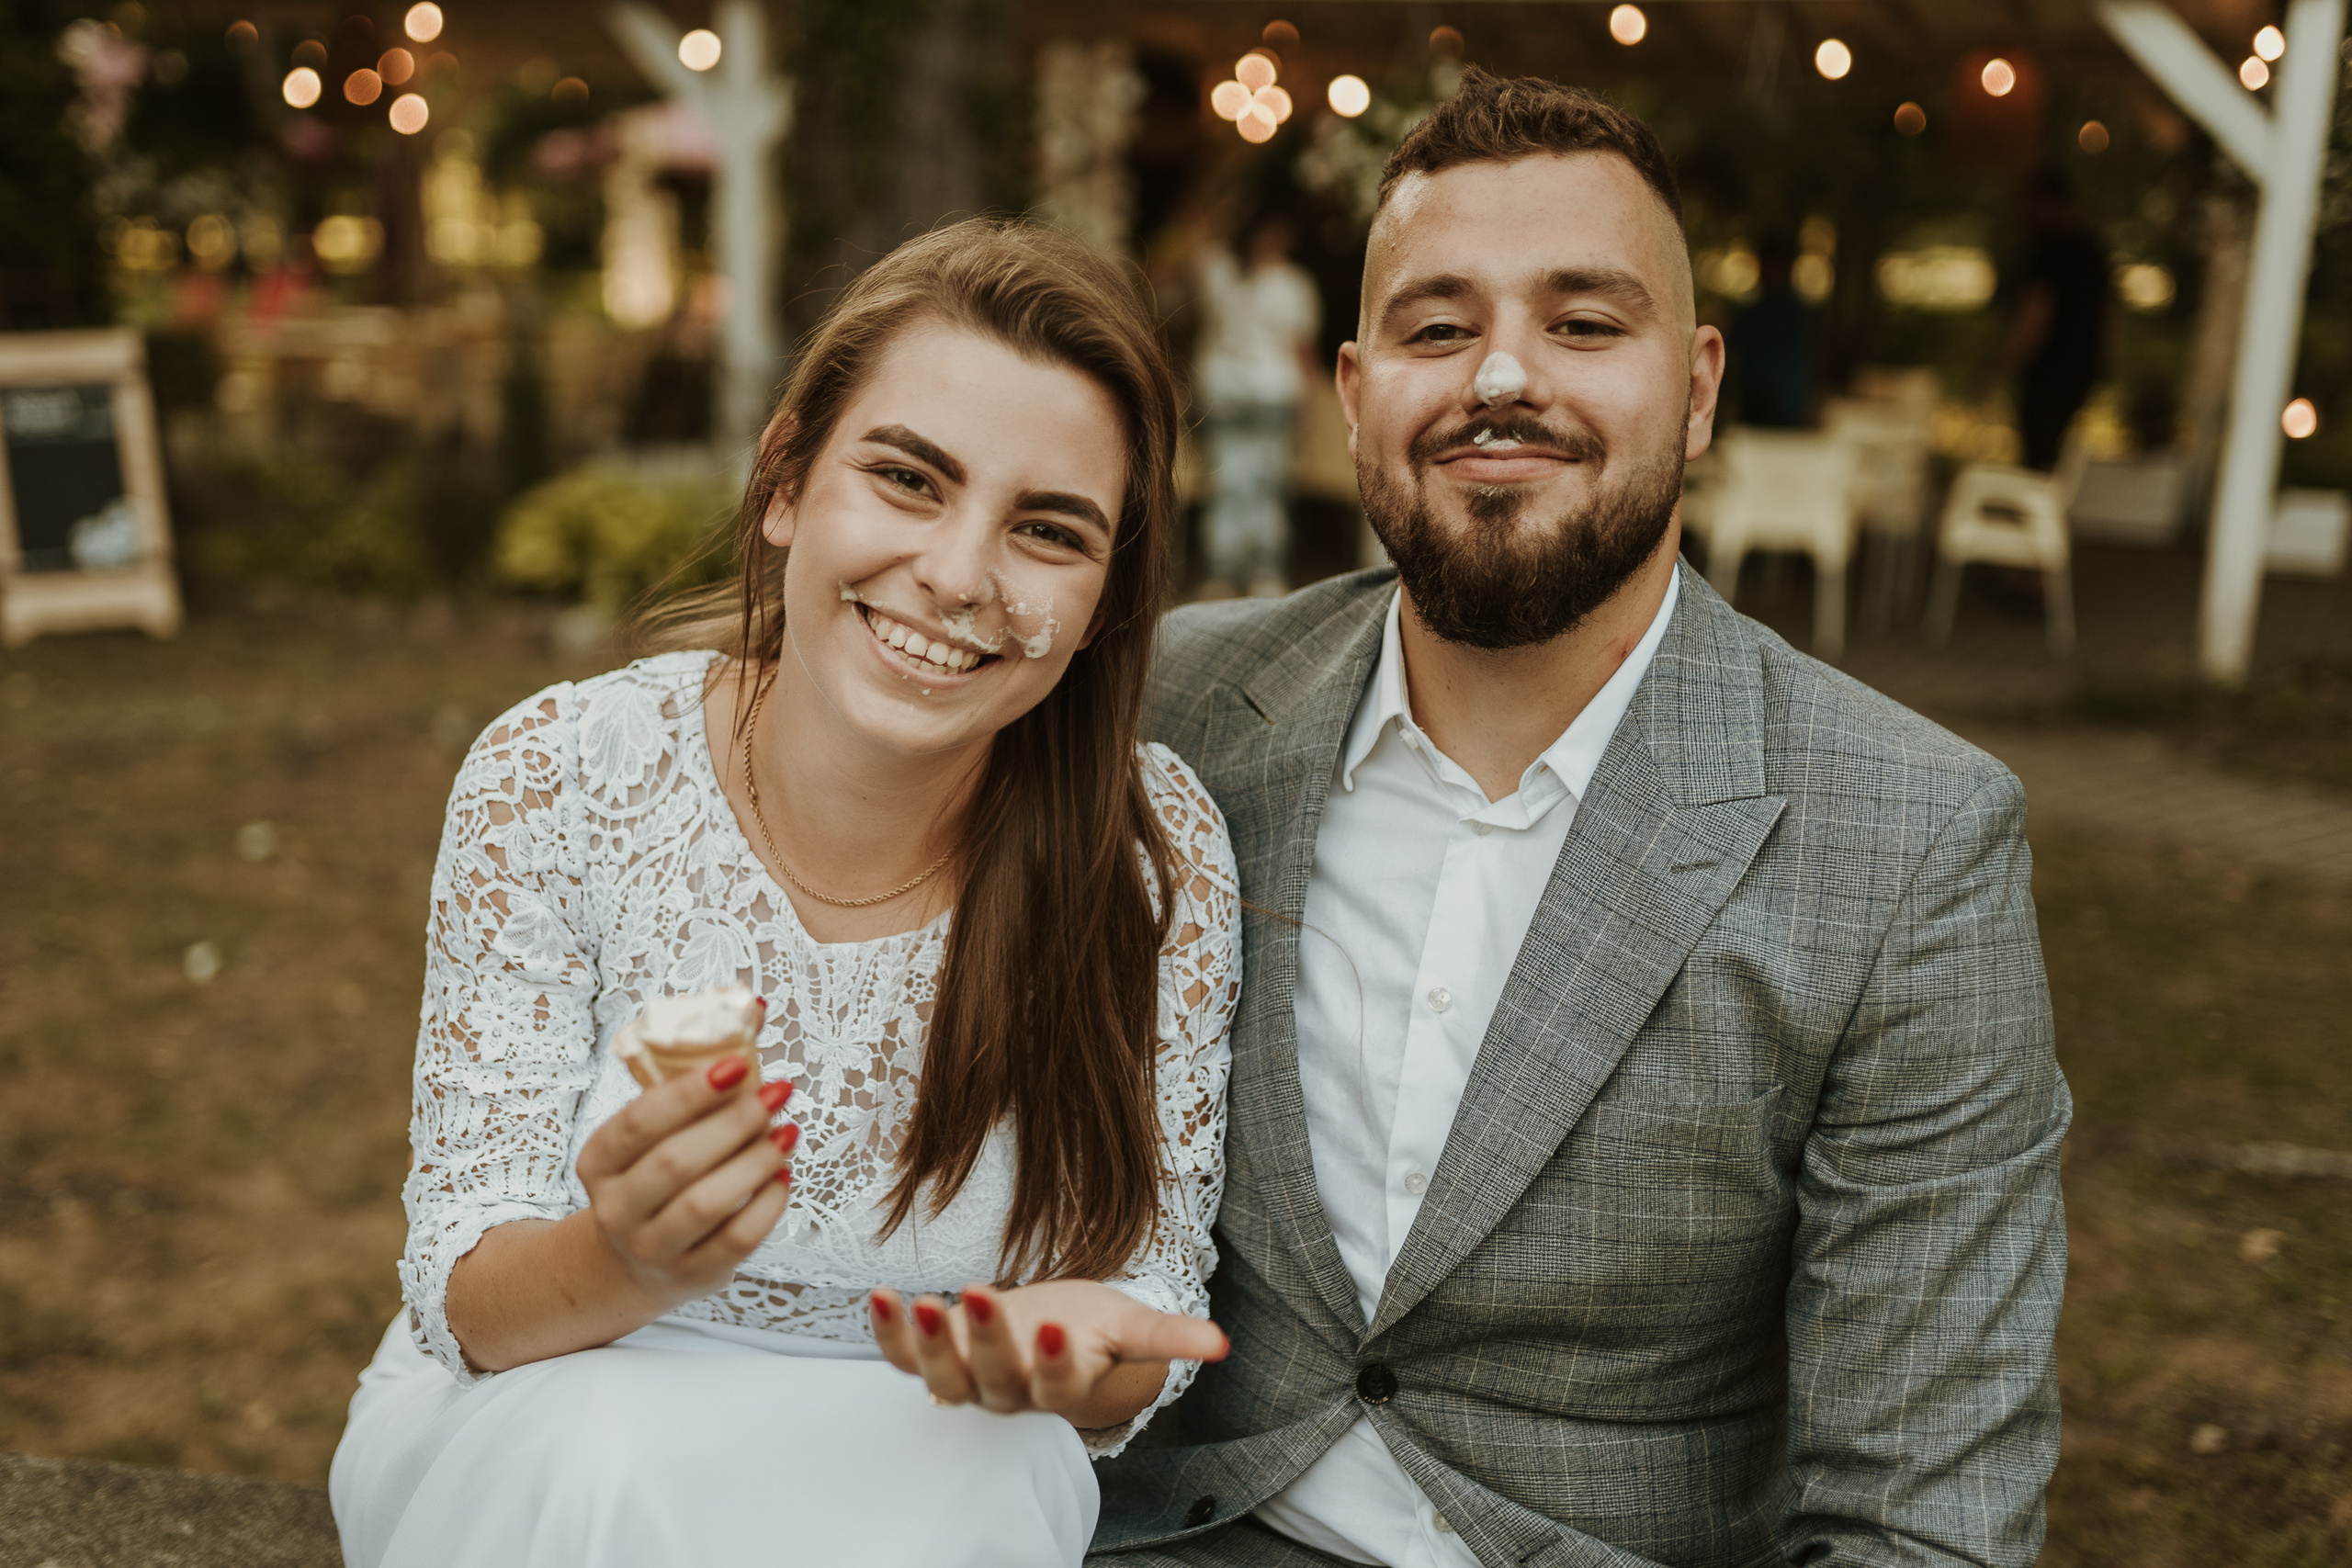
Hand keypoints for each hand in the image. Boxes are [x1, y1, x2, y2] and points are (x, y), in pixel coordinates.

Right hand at [573, 1055, 797, 1310]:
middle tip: (778, 1092)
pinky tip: (784, 1173)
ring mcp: (652, 1248)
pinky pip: (737, 1239)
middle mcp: (616, 1208)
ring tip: (787, 1131)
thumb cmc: (655, 1174)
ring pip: (706, 1204)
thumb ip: (697, 1072)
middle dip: (733, 1122)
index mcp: (599, 1161)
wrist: (634, 1261)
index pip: (637, 1123)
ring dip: (755, 1161)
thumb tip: (754, 1004)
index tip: (738, 1063)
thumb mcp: (656, 1130)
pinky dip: (767, 1204)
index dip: (688, 1092)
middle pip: (675, 1162)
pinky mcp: (693, 1276)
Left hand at [870, 1279, 1228, 1429]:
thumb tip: (1221, 1344)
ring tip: (917, 1302)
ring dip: (927, 1342)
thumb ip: (1168, 1336)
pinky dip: (889, 1333)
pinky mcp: (935, 1359)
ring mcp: (968, 1380)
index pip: (1059, 1385)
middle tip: (980, 1290)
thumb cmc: (1092, 1331)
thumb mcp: (1129, 1328)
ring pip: (943, 1375)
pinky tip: (881, 1297)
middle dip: (987, 1337)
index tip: (1058, 1329)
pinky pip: (904, 1358)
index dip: (1057, 1362)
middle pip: (996, 1377)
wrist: (1048, 1340)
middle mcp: (1010, 1393)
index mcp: (1062, 1387)